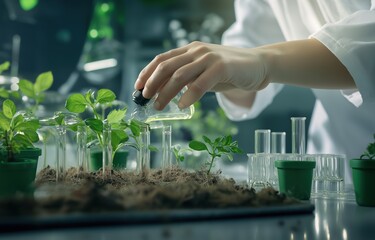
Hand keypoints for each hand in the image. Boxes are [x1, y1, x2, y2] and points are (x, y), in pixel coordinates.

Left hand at [134, 41, 268, 109]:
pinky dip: (189, 95)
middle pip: (166, 66)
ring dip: (166, 92)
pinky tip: (182, 105)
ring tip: (159, 105)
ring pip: (179, 75)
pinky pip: (200, 83)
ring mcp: (209, 57)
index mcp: (190, 50)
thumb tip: (165, 93)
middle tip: (144, 98)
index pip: (162, 59)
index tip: (137, 87)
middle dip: (152, 83)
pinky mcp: (222, 67)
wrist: (258, 65)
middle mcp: (196, 51)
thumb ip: (187, 79)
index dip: (147, 73)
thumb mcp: (203, 72)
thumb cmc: (229, 71)